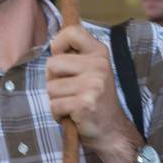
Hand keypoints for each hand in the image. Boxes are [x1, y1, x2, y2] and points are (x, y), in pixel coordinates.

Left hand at [46, 24, 138, 162]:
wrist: (111, 130)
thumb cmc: (94, 99)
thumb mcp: (90, 70)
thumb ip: (74, 56)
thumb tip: (52, 46)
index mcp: (99, 52)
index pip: (72, 32)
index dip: (58, 44)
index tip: (62, 57)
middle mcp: (98, 65)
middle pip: (52, 64)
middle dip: (54, 80)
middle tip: (71, 90)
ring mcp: (93, 84)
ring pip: (50, 87)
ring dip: (56, 99)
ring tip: (73, 103)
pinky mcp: (85, 103)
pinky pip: (54, 105)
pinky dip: (58, 113)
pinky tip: (73, 115)